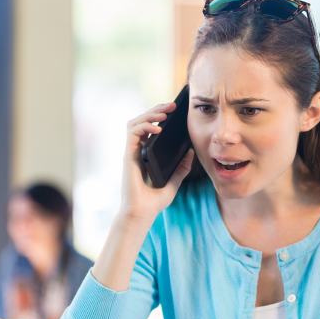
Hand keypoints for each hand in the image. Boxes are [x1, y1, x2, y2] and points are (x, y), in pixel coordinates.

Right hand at [120, 102, 194, 222]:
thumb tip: (190, 152)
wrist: (142, 212)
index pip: (150, 127)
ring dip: (149, 113)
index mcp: (146, 154)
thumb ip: (182, 168)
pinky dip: (145, 126)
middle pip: (142, 121)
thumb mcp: (175, 181)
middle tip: (172, 106)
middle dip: (157, 109)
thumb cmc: (154, 200)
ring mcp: (132, 152)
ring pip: (135, 122)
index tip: (175, 111)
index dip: (160, 116)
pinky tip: (158, 128)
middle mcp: (137, 150)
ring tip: (165, 113)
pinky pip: (133, 132)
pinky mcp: (128, 155)